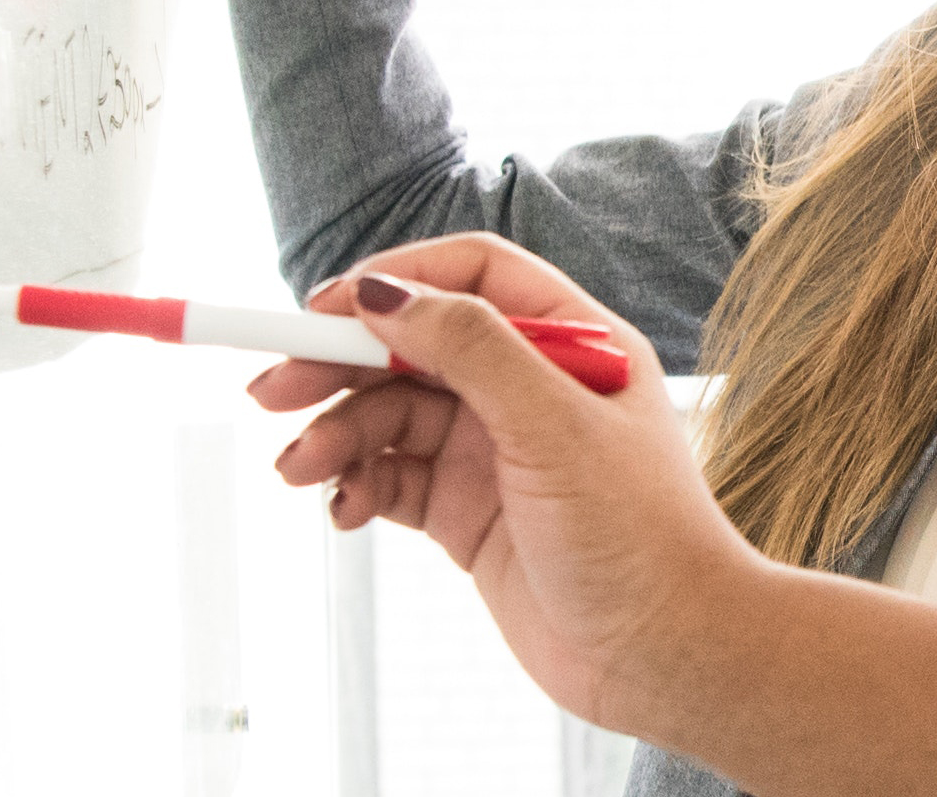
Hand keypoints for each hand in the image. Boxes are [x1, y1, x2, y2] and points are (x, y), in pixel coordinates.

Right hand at [255, 233, 772, 732]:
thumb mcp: (552, 425)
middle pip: (412, 345)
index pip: (470, 277)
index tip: (323, 309)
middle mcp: (531, 388)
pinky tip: (340, 507)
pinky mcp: (469, 515)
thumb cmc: (638, 535)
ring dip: (337, 435)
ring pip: (391, 416)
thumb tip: (383, 292)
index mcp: (573, 341)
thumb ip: (470, 349)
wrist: (666, 658)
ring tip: (297, 470)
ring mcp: (496, 452)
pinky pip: (392, 479)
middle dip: (338, 363)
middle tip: (270, 392)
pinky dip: (356, 485)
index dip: (395, 282)